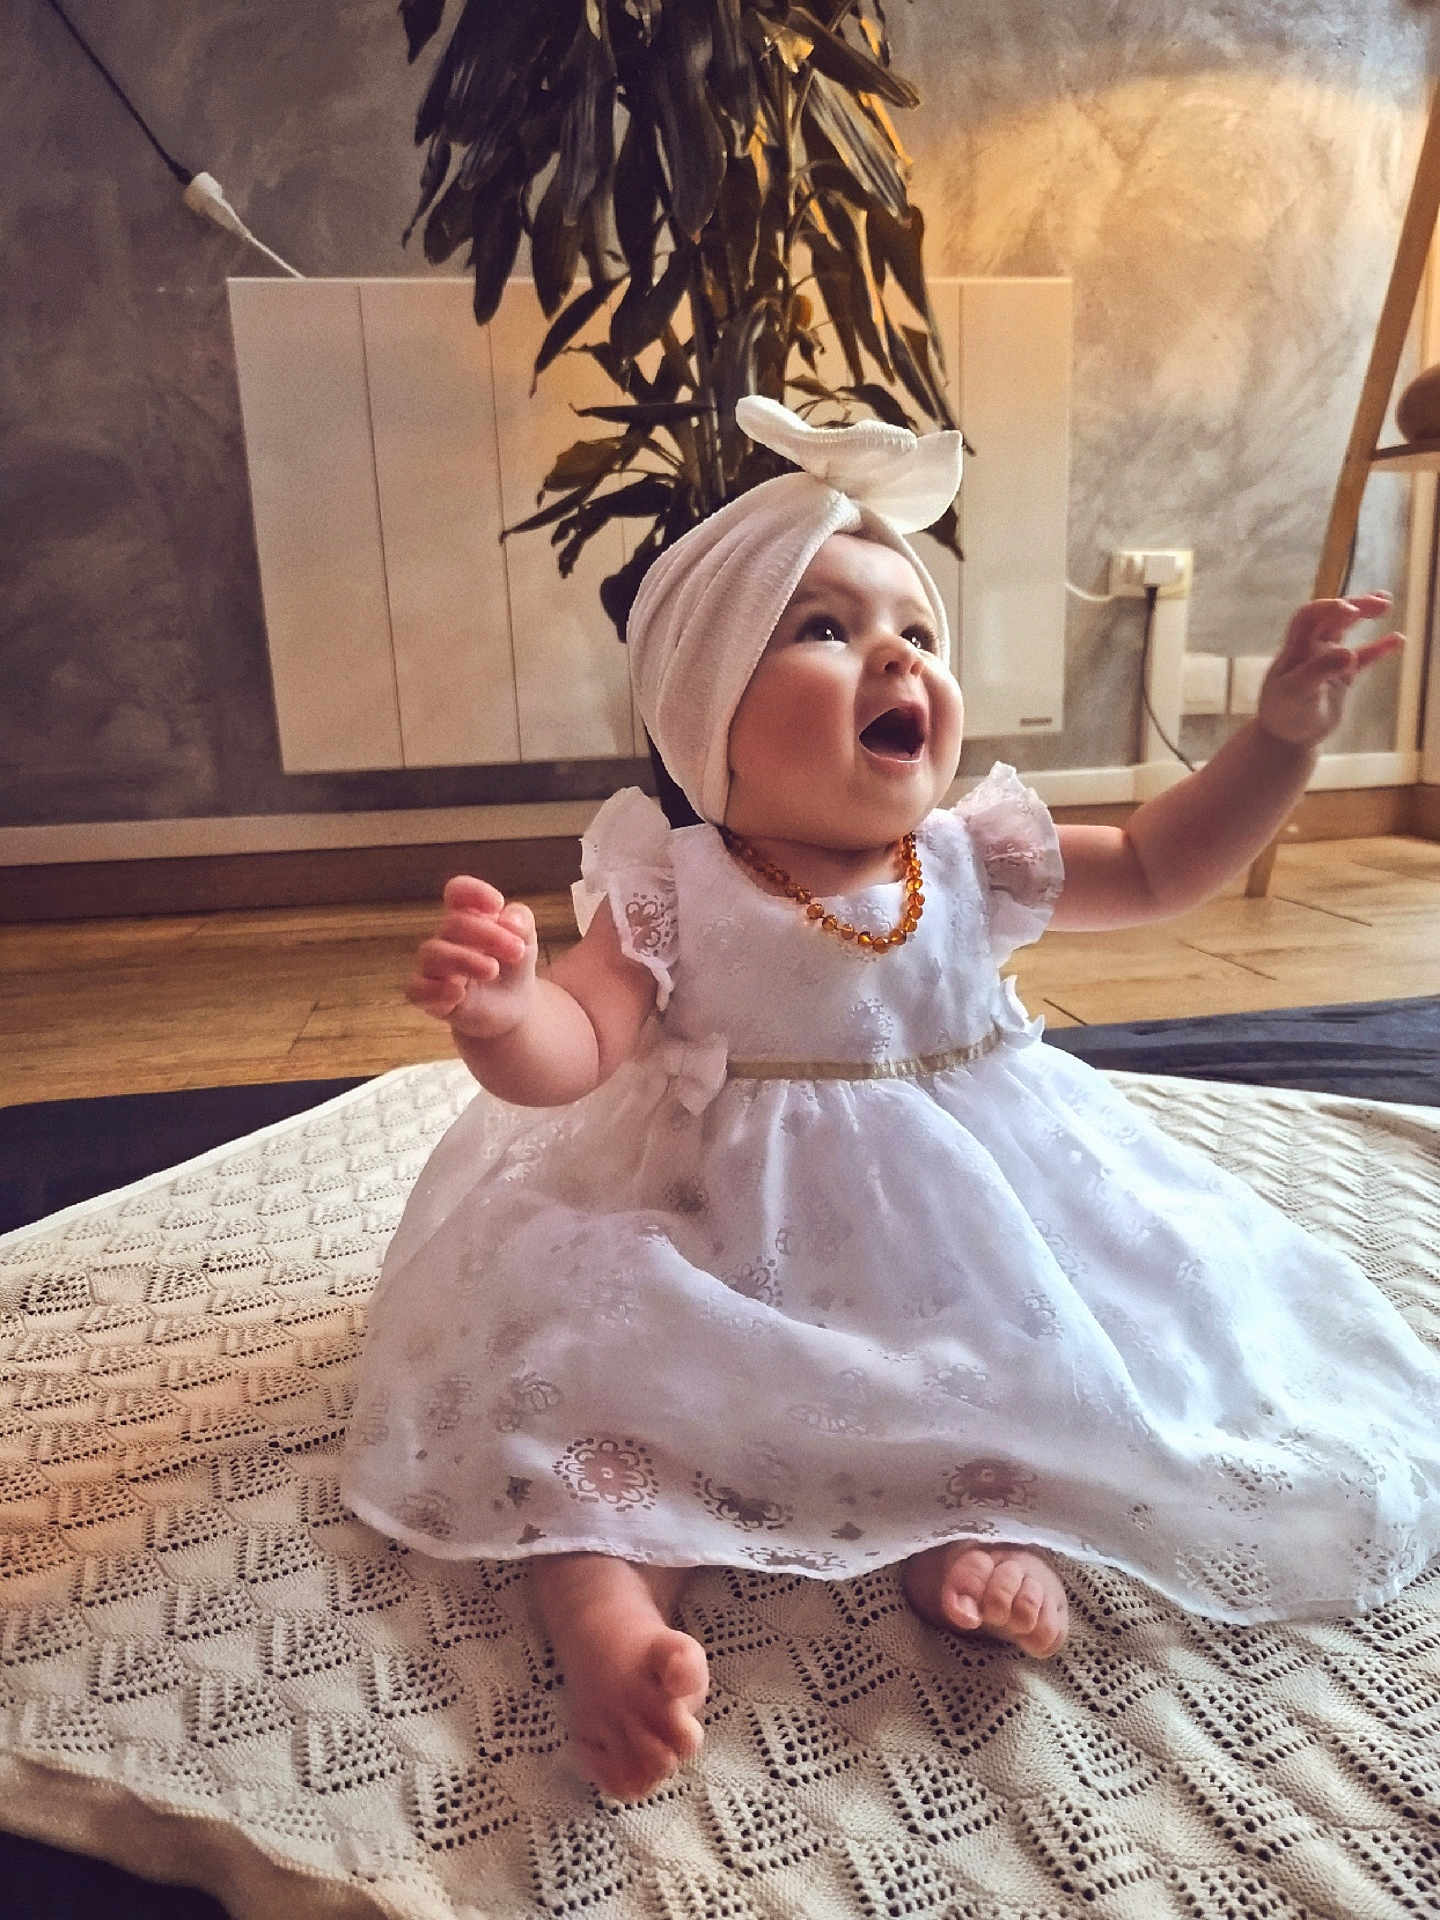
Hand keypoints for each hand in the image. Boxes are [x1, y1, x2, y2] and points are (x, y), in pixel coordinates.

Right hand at [407, 876, 537, 1040]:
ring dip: (464, 959)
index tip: (498, 905)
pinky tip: (459, 993)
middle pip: (453, 924)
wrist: (514, 1008)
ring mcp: (434, 967)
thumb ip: (521, 921)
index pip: (456, 892)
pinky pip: (416, 990)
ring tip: (492, 970)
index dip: (472, 892)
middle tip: (517, 951)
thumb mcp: (526, 939)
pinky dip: (435, 990)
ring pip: (432, 953)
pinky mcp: (429, 997)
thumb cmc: (513, 965)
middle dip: (488, 935)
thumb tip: (507, 919)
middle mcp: (446, 938)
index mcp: (468, 916)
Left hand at [1257, 592, 1403, 747]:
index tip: (1350, 611)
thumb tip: (1350, 654)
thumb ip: (1320, 671)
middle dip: (1354, 605)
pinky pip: (1363, 656)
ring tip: (1386, 603)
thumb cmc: (1285, 713)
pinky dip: (1378, 647)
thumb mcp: (1296, 692)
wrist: (1288, 737)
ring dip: (1364, 614)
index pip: (1309, 616)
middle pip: (1331, 617)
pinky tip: (1398, 639)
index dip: (1329, 608)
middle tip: (1382, 601)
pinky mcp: (1342, 676)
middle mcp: (1310, 649)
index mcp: (1295, 649)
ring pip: (1345, 630)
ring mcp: (1327, 660)